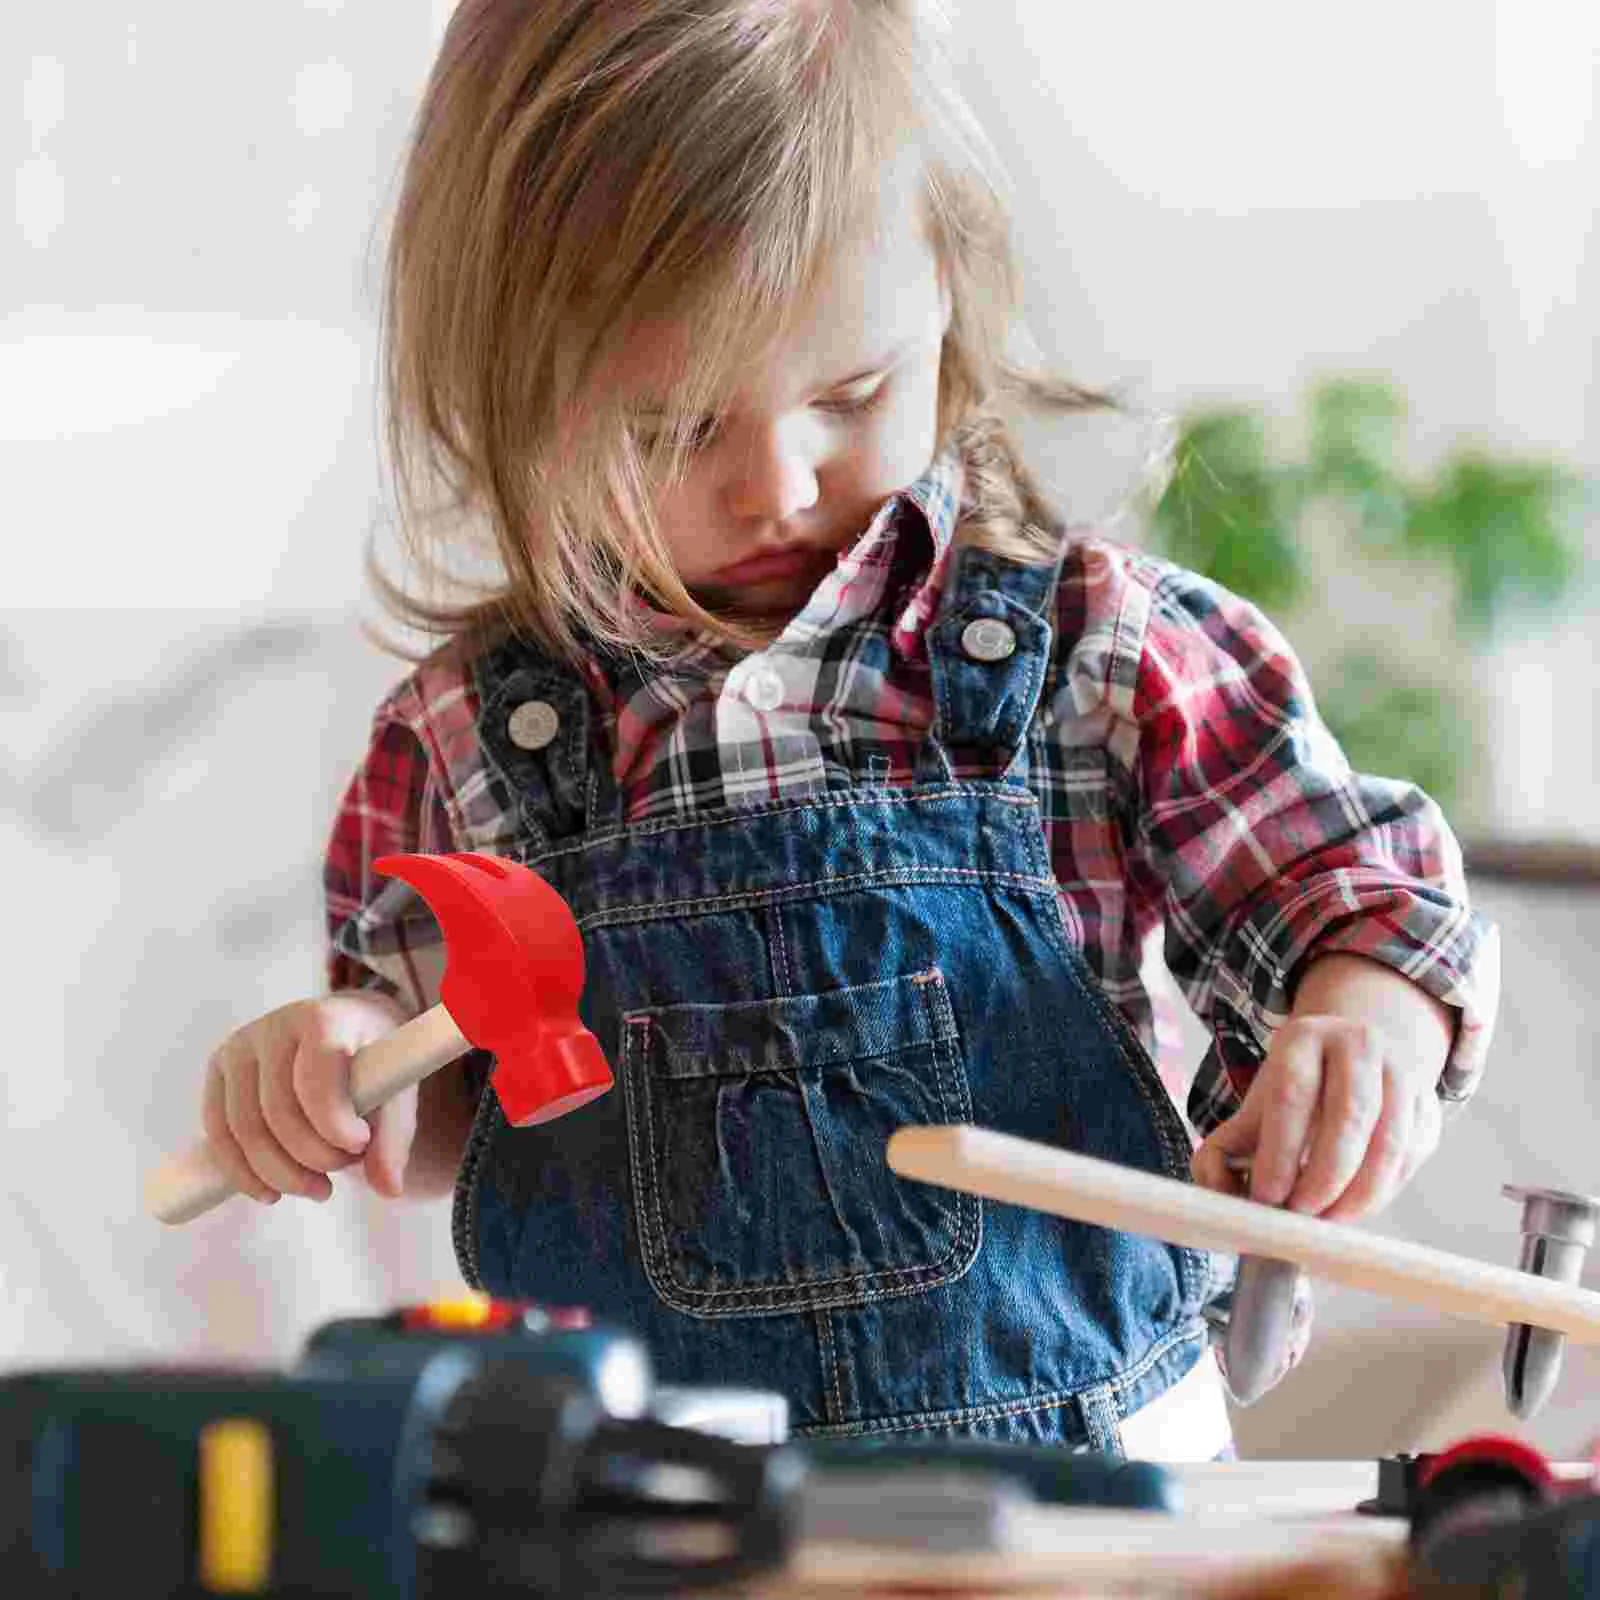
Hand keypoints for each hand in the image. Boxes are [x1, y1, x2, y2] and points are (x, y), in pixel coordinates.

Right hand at [201, 990, 416, 1204]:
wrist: (347, 1028)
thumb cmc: (374, 1062)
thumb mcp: (396, 1092)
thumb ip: (393, 1139)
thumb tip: (390, 1190)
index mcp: (326, 1019)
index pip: (317, 1078)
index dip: (334, 1123)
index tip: (359, 1146)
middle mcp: (276, 1026)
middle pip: (279, 1112)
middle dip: (313, 1158)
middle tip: (342, 1174)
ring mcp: (241, 1046)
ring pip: (245, 1129)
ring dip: (281, 1175)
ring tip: (319, 1189)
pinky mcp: (219, 1069)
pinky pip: (219, 1134)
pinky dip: (244, 1173)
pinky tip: (272, 1194)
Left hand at [1190, 1011, 1443, 1222]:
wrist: (1351, 1057)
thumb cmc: (1294, 1095)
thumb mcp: (1253, 1107)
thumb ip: (1221, 1151)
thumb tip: (1218, 1194)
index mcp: (1302, 1038)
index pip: (1292, 1095)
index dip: (1280, 1152)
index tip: (1266, 1197)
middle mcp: (1358, 1045)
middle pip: (1348, 1118)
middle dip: (1322, 1178)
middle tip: (1299, 1215)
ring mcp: (1401, 1073)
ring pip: (1389, 1144)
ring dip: (1357, 1195)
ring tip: (1326, 1221)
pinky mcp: (1429, 1106)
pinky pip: (1411, 1158)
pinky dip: (1383, 1193)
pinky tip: (1352, 1208)